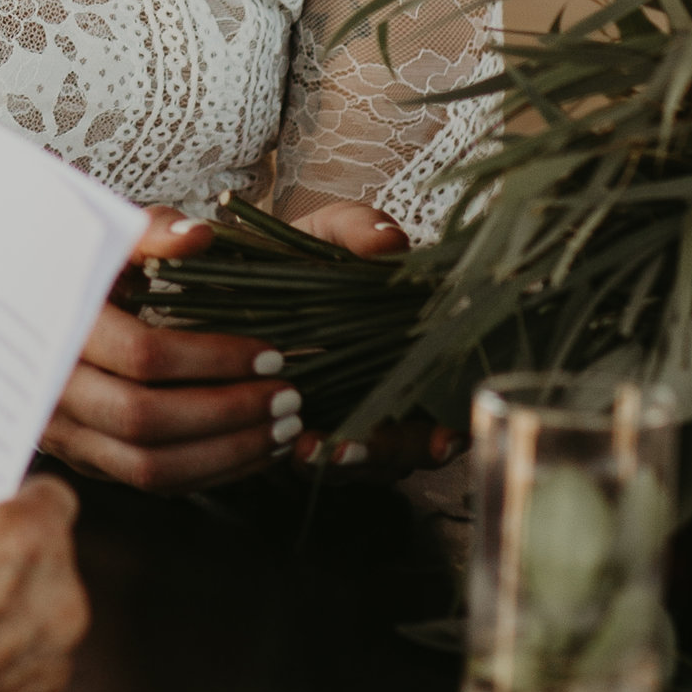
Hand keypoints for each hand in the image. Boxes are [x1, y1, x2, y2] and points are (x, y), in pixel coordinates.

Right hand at [43, 208, 298, 489]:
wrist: (33, 312)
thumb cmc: (87, 267)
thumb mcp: (113, 234)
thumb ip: (154, 229)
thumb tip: (198, 236)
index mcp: (60, 325)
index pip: (142, 354)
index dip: (213, 358)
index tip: (271, 353)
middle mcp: (53, 389)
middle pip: (145, 421)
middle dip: (228, 413)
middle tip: (288, 398)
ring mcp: (66, 434)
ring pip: (150, 468)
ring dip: (227, 454)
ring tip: (284, 431)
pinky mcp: (88, 461)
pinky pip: (152, 484)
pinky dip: (211, 473)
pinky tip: (255, 449)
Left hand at [272, 204, 426, 471]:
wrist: (239, 273)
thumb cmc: (302, 254)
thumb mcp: (330, 231)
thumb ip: (358, 228)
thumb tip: (389, 242)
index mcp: (415, 348)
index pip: (450, 403)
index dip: (452, 429)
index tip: (443, 438)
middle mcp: (394, 390)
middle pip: (411, 447)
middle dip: (385, 451)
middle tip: (350, 446)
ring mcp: (354, 415)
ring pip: (368, 462)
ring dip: (345, 461)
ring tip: (310, 450)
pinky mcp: (312, 432)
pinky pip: (322, 463)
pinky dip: (312, 460)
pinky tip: (294, 450)